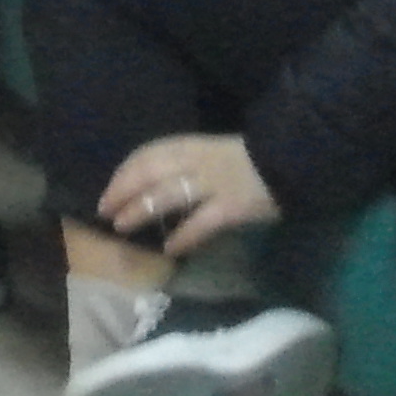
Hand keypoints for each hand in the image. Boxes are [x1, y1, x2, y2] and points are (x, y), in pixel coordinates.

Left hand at [99, 133, 276, 256]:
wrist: (290, 159)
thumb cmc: (248, 158)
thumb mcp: (209, 151)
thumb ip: (184, 163)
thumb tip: (153, 184)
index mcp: (188, 145)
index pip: (145, 156)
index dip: (123, 175)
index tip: (108, 193)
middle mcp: (195, 162)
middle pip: (148, 175)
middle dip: (122, 194)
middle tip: (106, 213)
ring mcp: (213, 184)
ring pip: (167, 196)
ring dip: (141, 212)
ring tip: (123, 228)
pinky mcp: (232, 207)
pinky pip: (201, 223)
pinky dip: (183, 236)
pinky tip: (170, 249)